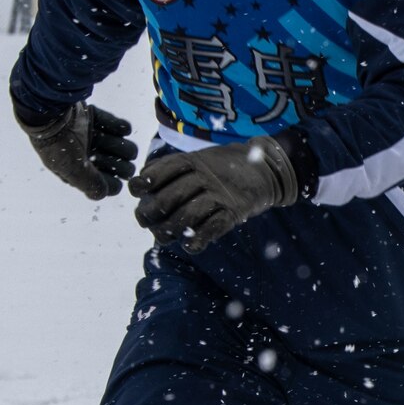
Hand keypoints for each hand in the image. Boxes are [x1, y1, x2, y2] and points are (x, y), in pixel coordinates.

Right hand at [19, 103, 136, 199]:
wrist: (50, 108)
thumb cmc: (58, 142)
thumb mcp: (72, 169)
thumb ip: (90, 185)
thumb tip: (104, 193)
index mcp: (79, 172)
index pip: (110, 186)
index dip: (110, 181)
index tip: (100, 171)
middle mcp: (88, 157)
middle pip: (123, 169)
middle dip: (117, 163)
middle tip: (102, 153)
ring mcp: (94, 138)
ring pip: (125, 149)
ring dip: (118, 144)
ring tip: (105, 138)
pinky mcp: (97, 120)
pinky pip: (122, 128)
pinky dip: (119, 127)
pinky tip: (116, 128)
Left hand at [131, 136, 298, 252]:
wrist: (265, 167)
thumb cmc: (222, 167)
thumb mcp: (197, 159)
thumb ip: (170, 170)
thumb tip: (140, 190)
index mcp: (192, 160)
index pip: (161, 171)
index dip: (144, 182)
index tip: (137, 191)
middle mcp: (204, 175)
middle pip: (169, 196)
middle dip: (152, 212)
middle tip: (146, 221)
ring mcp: (220, 193)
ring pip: (187, 214)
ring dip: (171, 230)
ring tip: (164, 237)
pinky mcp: (235, 211)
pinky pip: (214, 227)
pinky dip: (198, 239)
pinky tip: (189, 245)